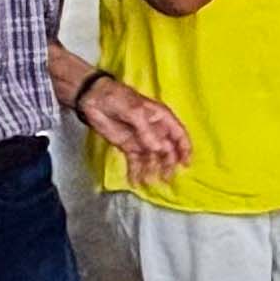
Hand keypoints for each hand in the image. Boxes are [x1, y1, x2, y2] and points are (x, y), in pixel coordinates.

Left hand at [78, 74, 192, 186]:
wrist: (94, 99)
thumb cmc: (118, 98)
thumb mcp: (134, 111)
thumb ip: (146, 130)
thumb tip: (158, 149)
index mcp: (161, 118)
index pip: (179, 135)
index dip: (185, 149)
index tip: (185, 164)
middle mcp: (155, 130)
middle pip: (167, 150)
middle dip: (168, 164)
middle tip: (165, 178)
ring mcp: (141, 140)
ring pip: (152, 159)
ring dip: (152, 171)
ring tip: (149, 182)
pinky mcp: (128, 147)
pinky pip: (135, 162)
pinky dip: (136, 172)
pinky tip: (135, 182)